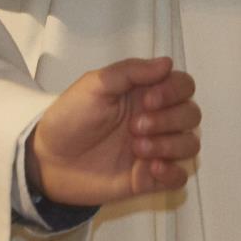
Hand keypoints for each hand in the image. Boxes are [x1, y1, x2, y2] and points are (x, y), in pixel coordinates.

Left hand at [28, 56, 200, 205]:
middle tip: (134, 127)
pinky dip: (172, 172)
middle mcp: (156, 119)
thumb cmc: (70, 117)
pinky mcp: (149, 178)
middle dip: (169, 120)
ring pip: (190, 144)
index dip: (174, 92)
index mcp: (145, 93)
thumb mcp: (95, 85)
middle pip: (191, 114)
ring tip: (138, 148)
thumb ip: (131, 71)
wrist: (49, 160)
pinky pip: (180, 177)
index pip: (183, 85)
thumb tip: (167, 62)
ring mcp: (155, 150)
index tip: (147, 101)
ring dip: (170, 145)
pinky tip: (150, 168)